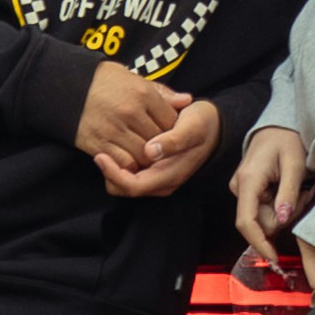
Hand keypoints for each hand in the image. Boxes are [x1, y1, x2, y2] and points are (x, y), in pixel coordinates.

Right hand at [76, 57, 194, 174]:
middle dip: (162, 145)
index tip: (168, 130)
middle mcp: (130, 112)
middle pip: (160, 139)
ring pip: (144, 155)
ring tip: (145, 153)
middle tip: (159, 145)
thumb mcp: (133, 77)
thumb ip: (161, 92)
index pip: (171, 120)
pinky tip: (129, 159)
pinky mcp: (99, 144)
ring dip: (147, 158)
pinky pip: (124, 163)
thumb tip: (187, 101)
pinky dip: (130, 166)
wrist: (62, 85)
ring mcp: (114, 129)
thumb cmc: (101, 79)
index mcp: (142, 93)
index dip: (173, 128)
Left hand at [100, 94, 221, 199]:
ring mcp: (158, 178)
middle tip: (98, 152)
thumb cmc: (203, 125)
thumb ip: (173, 140)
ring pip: (126, 184)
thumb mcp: (192, 127)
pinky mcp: (155, 171)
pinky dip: (121, 165)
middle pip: (126, 189)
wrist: (216, 127)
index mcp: (170, 174)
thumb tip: (151, 151)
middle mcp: (163, 182)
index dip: (114, 174)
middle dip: (110, 174)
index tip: (101, 156)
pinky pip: (131, 175)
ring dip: (114, 170)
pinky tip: (117, 148)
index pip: (133, 186)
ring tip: (104, 148)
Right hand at [231, 123, 312, 257]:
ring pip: (266, 219)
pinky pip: (266, 211)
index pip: (246, 222)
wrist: (277, 127)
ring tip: (300, 189)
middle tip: (304, 195)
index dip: (259, 243)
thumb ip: (288, 193)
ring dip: (287, 211)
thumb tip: (283, 219)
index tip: (273, 257)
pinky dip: (282, 207)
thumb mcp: (295, 164)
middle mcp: (240, 188)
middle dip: (286, 217)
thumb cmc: (286, 139)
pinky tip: (291, 191)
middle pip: (262, 223)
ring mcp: (243, 191)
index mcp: (248, 181)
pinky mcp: (250, 193)